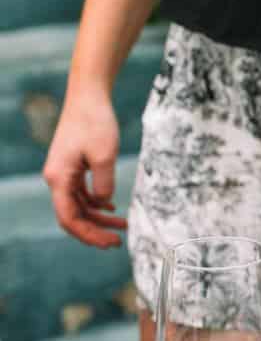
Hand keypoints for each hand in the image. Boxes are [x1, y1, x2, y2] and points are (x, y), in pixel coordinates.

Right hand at [42, 90, 126, 247]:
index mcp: (59, 178)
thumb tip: (104, 204)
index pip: (69, 217)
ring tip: (123, 226)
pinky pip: (82, 193)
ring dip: (99, 218)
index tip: (110, 243)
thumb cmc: (95, 123)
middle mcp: (57, 178)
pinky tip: (113, 209)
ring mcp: (64, 173)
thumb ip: (104, 185)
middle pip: (73, 215)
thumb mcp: (105, 157)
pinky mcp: (73, 167)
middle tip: (118, 242)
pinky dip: (97, 204)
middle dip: (94, 231)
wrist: (89, 97)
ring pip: (79, 205)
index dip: (88, 234)